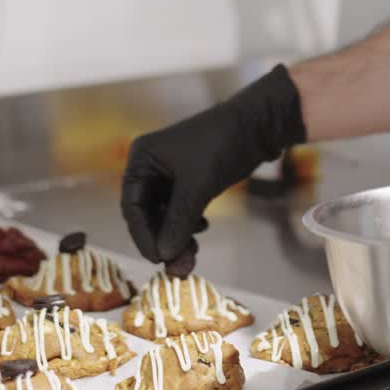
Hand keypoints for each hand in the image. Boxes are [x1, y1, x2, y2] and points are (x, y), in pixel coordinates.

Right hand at [120, 64, 304, 265]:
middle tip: (180, 264)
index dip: (143, 236)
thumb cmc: (221, 143)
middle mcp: (152, 166)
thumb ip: (178, 221)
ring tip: (193, 252)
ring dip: (176, 236)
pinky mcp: (192, 181)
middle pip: (147, 214)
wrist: (258, 125)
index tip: (158, 259)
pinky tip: (201, 230)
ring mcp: (172, 174)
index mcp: (142, 158)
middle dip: (163, 239)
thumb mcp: (196, 184)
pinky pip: (180, 211)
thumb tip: (164, 256)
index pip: (132, 206)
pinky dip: (187, 226)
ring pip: (165, 216)